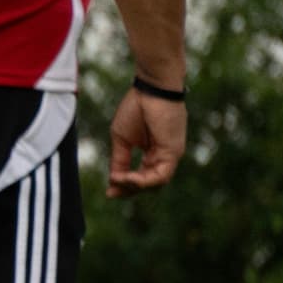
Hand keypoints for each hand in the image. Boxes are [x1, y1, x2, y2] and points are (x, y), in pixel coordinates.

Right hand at [107, 81, 186, 198]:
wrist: (151, 89)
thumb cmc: (137, 107)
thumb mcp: (122, 139)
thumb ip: (120, 159)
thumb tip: (114, 179)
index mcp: (153, 152)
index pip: (142, 176)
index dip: (125, 185)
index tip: (109, 192)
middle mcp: (164, 155)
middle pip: (149, 184)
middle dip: (129, 191)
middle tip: (111, 193)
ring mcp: (170, 155)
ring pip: (155, 183)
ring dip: (134, 186)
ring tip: (117, 181)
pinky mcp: (173, 152)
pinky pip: (159, 176)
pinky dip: (142, 181)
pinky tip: (126, 177)